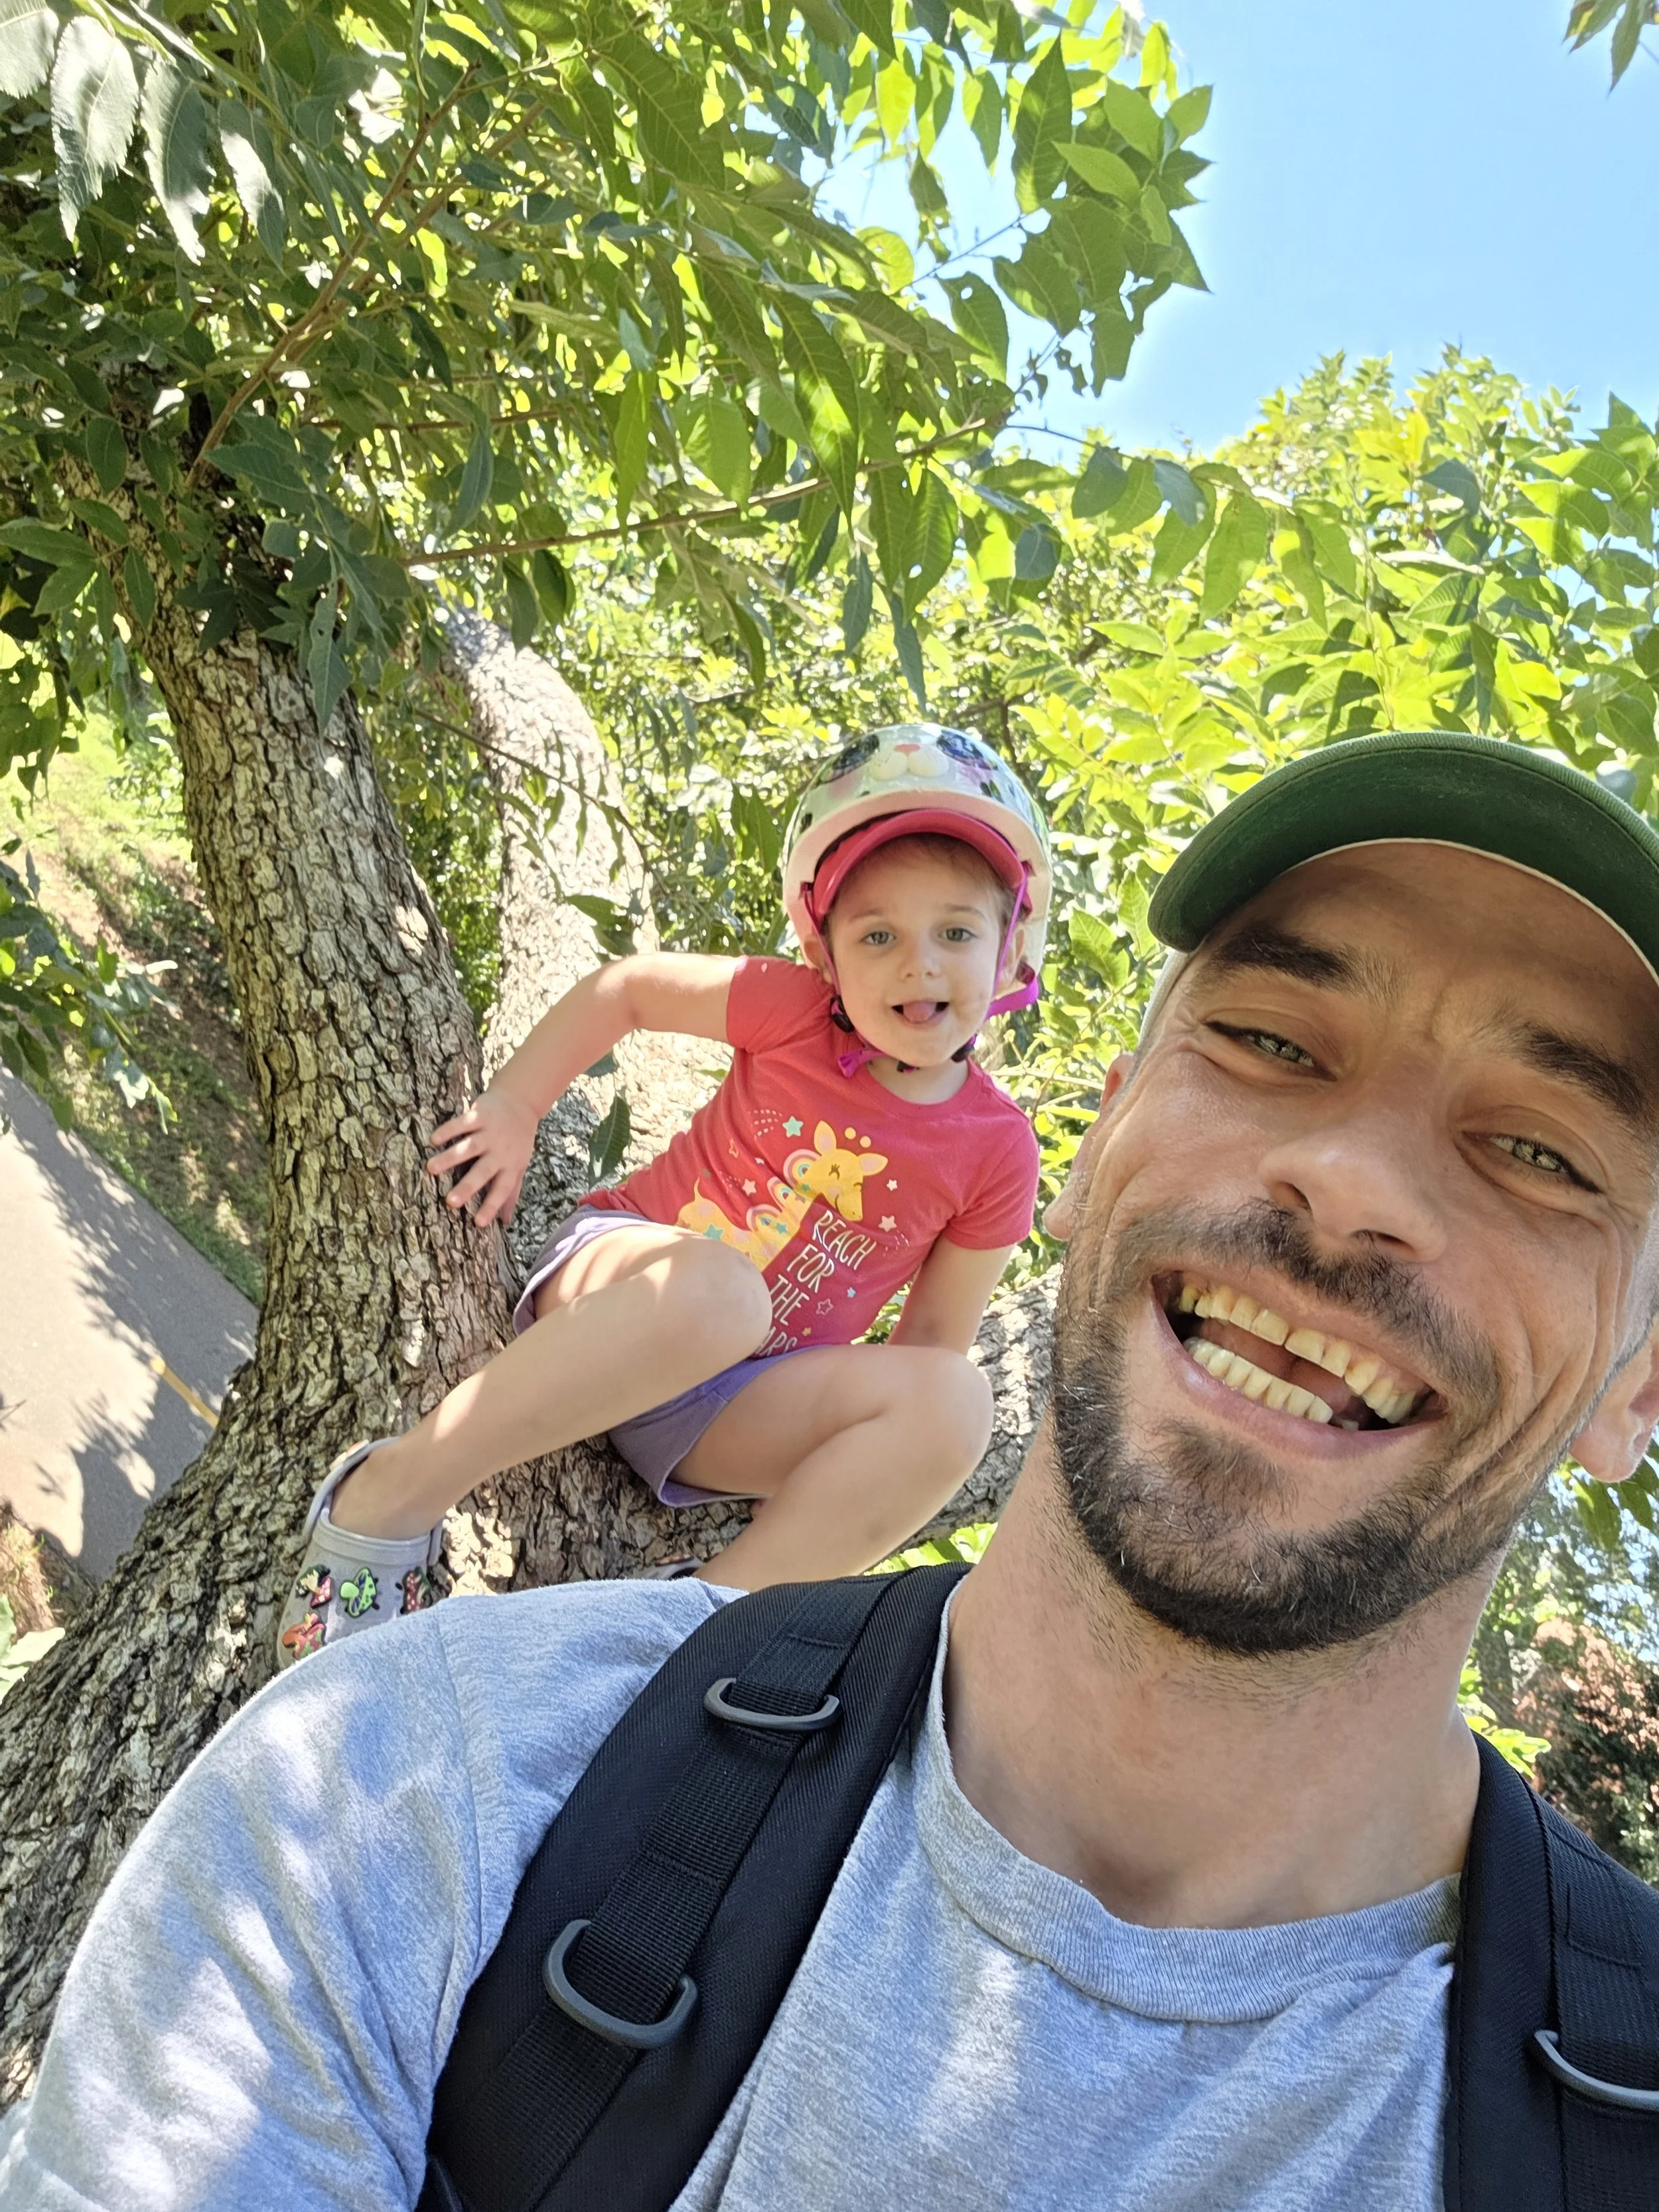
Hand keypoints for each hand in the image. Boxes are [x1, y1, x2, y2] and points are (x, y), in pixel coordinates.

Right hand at [426, 1088, 538, 1226]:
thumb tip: (505, 1222)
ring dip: (450, 1158)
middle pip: (484, 1171)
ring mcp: (490, 1132)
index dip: (492, 1206)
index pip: (502, 1190)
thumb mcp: (520, 1165)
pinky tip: (433, 1140)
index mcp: (511, 1165)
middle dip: (467, 1187)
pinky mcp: (480, 1114)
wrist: (521, 1102)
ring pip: (469, 1147)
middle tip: (450, 1202)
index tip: (478, 1223)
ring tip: (431, 1169)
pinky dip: (448, 1131)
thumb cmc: (517, 1140)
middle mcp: (501, 1151)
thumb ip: (511, 1192)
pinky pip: (462, 1123)